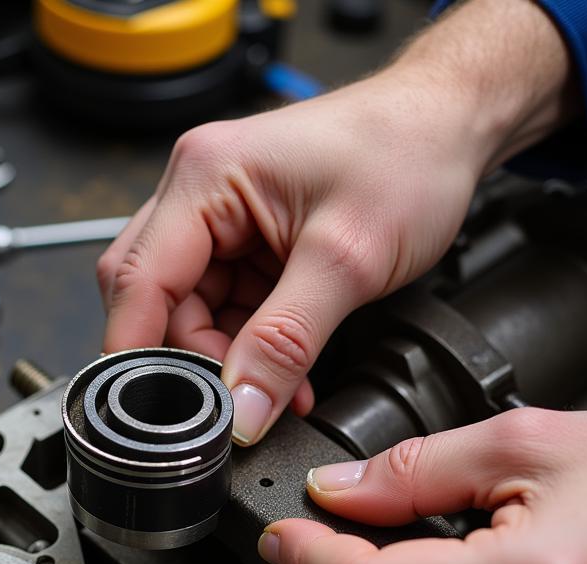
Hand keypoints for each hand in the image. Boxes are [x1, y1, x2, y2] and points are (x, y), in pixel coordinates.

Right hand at [96, 0, 575, 444]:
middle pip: (155, 300)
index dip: (136, 352)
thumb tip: (241, 409)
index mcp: (205, 176)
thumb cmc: (408, 154)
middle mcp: (199, 192)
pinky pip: (225, 308)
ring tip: (278, 387)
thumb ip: (286, 342)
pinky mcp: (245, 241)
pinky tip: (283, 369)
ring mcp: (220, 218)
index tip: (153, 411)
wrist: (450, 128)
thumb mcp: (346, 260)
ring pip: (190, 312)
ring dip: (227, 358)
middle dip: (192, 358)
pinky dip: (249, 346)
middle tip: (237, 399)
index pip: (137, 279)